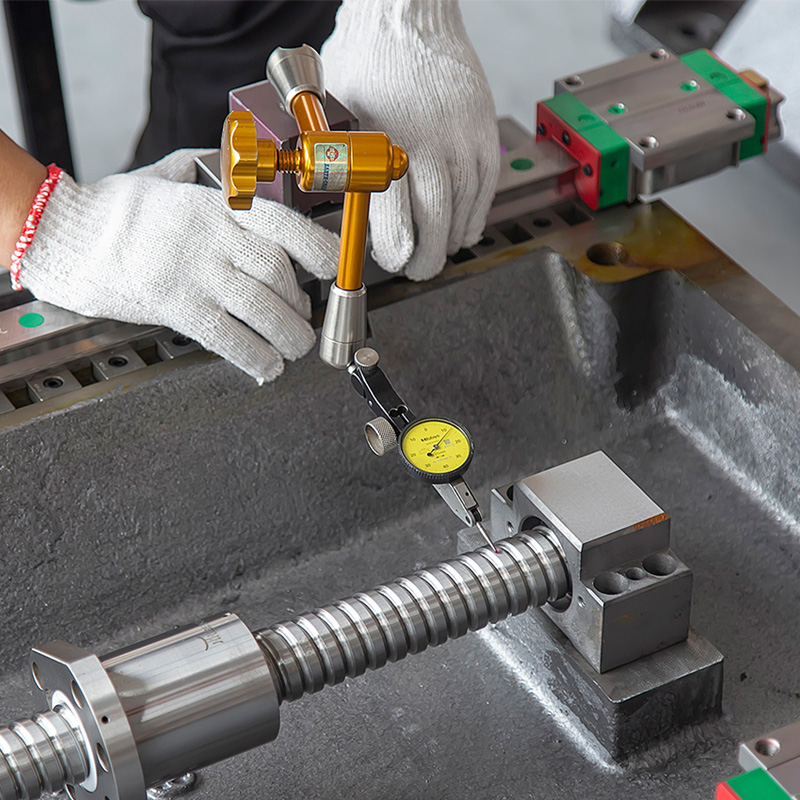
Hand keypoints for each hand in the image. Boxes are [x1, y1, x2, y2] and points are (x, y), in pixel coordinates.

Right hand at [18, 150, 338, 382]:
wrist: (64, 235)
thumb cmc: (116, 210)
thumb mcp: (168, 177)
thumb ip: (209, 175)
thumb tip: (242, 175)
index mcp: (216, 205)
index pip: (283, 225)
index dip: (318, 249)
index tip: (334, 267)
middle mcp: (212, 237)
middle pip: (278, 272)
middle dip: (300, 303)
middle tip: (301, 316)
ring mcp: (195, 272)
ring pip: (263, 308)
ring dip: (289, 335)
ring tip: (295, 347)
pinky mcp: (176, 305)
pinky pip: (229, 337)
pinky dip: (256, 356)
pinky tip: (265, 366)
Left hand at [322, 0, 499, 280]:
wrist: (406, 17)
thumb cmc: (366, 64)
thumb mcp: (334, 119)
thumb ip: (339, 169)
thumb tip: (342, 214)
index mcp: (385, 151)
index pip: (396, 229)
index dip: (395, 254)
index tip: (392, 259)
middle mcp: (428, 150)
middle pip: (435, 230)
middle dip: (425, 258)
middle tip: (418, 268)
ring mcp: (461, 144)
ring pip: (463, 216)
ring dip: (451, 241)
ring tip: (439, 249)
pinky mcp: (484, 135)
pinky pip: (486, 192)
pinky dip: (474, 216)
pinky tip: (461, 225)